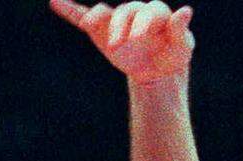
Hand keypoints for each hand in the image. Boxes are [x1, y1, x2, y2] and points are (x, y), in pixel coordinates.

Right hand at [50, 1, 194, 84]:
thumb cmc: (172, 57)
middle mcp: (135, 11)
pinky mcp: (101, 30)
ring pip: (105, 13)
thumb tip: (186, 10)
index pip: (149, 12)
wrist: (156, 71)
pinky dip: (70, 10)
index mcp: (156, 14)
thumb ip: (181, 31)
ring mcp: (117, 20)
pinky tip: (56, 3)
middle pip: (126, 12)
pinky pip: (84, 16)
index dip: (142, 24)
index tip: (138, 40)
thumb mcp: (181, 49)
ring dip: (98, 20)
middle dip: (121, 28)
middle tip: (119, 47)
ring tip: (89, 26)